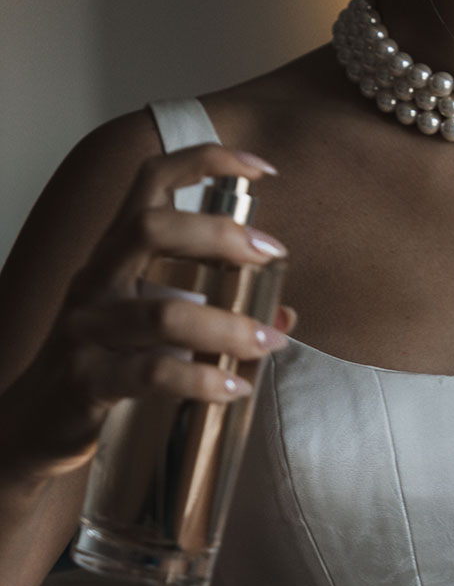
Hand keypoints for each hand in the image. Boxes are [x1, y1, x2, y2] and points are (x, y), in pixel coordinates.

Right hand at [1, 145, 291, 483]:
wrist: (36, 423)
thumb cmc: (106, 363)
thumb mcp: (155, 327)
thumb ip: (214, 311)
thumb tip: (284, 315)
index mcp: (115, 254)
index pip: (149, 183)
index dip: (203, 161)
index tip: (261, 167)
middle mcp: (96, 280)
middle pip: (150, 228)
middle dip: (220, 234)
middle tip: (273, 254)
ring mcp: (86, 329)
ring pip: (162, 313)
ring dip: (229, 325)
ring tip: (270, 342)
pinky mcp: (87, 380)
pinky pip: (152, 373)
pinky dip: (202, 379)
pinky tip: (235, 388)